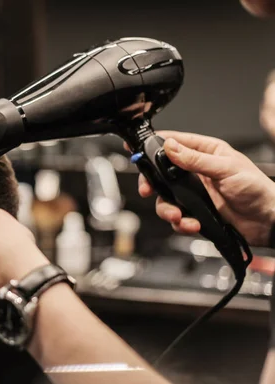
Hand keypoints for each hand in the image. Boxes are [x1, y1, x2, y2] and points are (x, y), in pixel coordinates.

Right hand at [134, 131, 274, 245]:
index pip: (174, 143)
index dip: (154, 146)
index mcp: (205, 152)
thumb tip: (170, 146)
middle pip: (161, 174)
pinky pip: (177, 218)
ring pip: (165, 199)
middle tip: (148, 190)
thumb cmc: (257, 190)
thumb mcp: (226, 169)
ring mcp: (194, 194)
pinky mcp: (195, 213)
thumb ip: (195, 159)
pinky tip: (192, 224)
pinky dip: (181, 223)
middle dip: (152, 184)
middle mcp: (196, 172)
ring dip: (167, 209)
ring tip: (178, 216)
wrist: (268, 222)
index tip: (136, 149)